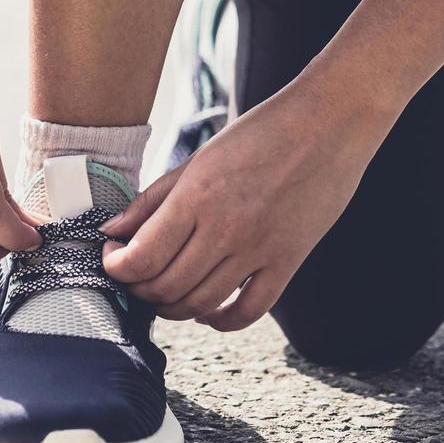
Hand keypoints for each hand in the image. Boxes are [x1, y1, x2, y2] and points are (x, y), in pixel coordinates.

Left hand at [100, 85, 391, 329]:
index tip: (112, 259)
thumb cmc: (263, 132)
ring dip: (173, 308)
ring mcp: (258, 249)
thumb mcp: (198, 159)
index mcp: (196, 196)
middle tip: (135, 277)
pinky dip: (221, 320)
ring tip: (164, 293)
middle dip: (139, 289)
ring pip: (200, 303)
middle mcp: (225, 228)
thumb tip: (113, 231)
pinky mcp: (288, 261)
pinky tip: (208, 311)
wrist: (330, 121)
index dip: (117, 267)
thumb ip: (152, 199)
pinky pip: (248, 311)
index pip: (141, 257)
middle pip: (165, 286)